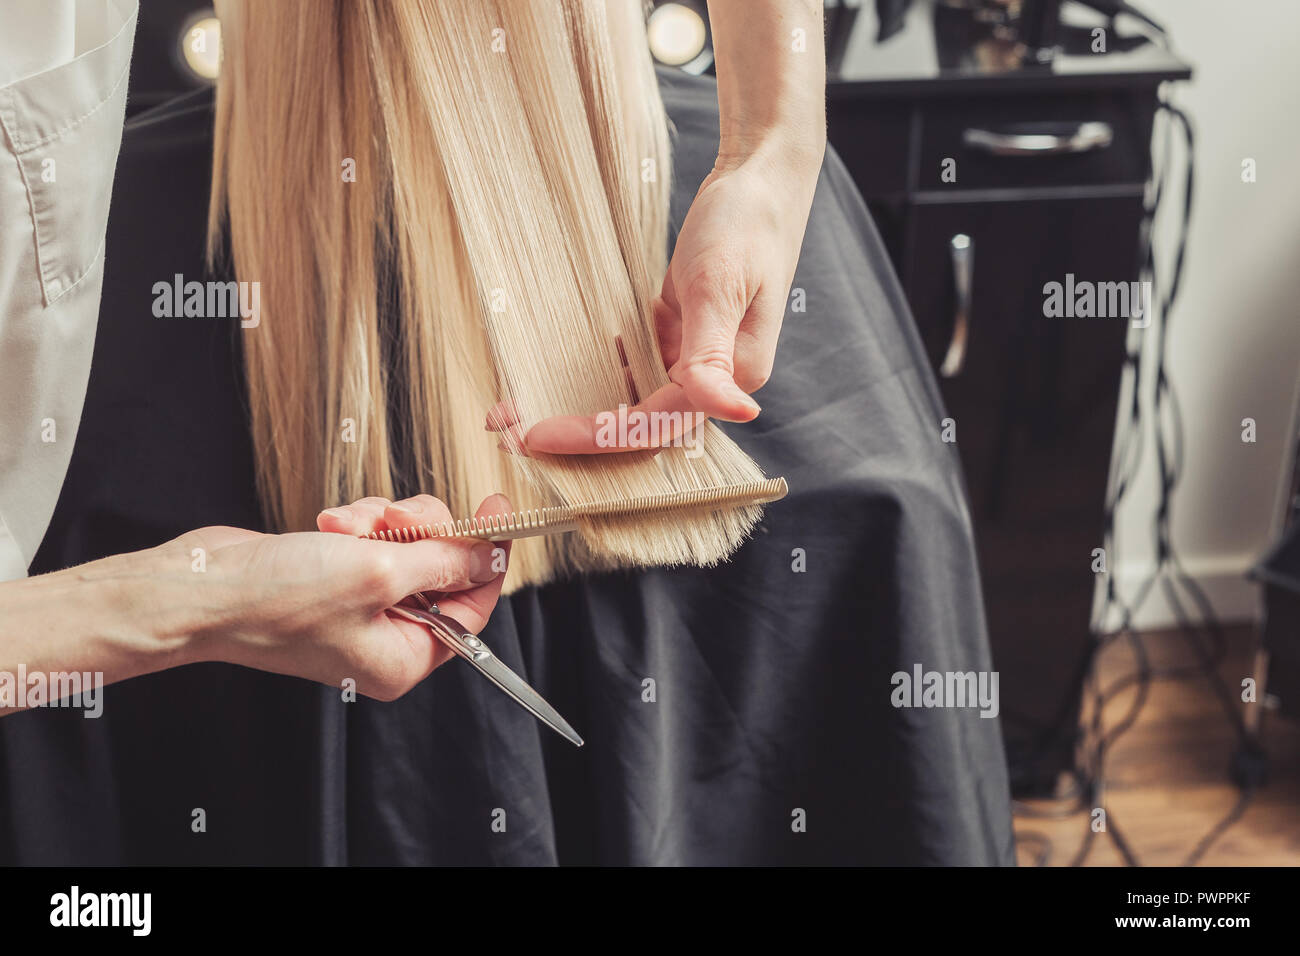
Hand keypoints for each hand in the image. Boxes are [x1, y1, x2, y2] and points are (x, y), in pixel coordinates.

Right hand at [170, 493, 510, 700]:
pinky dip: (358, 523)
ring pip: (408, 545)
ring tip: (345, 526)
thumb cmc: (279, 598)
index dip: (488, 556)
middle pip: (441, 569)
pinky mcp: (337, 577)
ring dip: (383, 523)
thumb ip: (445, 562)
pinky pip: (374, 538)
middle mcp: (386, 638)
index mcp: (404, 659)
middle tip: (396, 519)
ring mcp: (360, 607)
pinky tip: (329, 524)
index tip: (498, 508)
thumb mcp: (379, 573)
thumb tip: (492, 555)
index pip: (473, 607)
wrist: (201, 588)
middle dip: (420, 532)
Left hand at [510, 149, 819, 455]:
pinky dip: (593, 370)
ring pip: (628, 397)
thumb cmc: (747, 225)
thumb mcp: (718, 288)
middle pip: (636, 423)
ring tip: (515, 407)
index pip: (652, 426)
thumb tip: (738, 412)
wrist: (761, 176)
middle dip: (574, 432)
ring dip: (576, 404)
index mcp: (729, 375)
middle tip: (507, 433)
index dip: (592, 436)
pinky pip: (630, 365)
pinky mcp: (678, 331)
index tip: (533, 436)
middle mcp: (713, 375)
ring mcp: (695, 354)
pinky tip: (549, 371)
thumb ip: (714, 356)